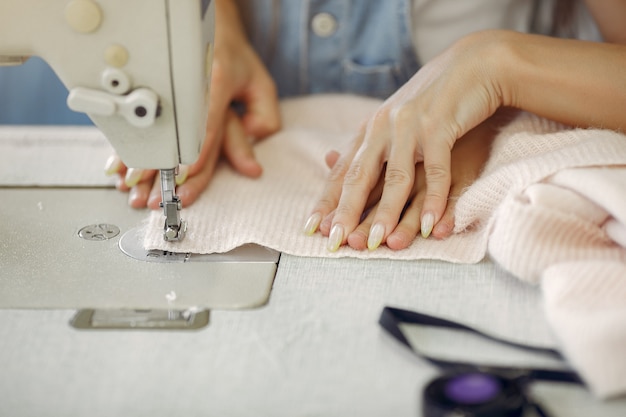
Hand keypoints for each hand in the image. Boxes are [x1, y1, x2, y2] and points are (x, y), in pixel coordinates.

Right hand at [107, 0, 280, 208]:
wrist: (205, 22)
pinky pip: (140, 128)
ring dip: (142, 165)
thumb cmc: (233, 58)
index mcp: (216, 82)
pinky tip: (118, 168)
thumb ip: (264, 115)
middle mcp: (188, 88)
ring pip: (153, 135)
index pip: (206, 125)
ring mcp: (167, 93)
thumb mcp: (260, 83)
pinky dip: (128, 150)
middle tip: (159, 196)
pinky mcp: (154, 99)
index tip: (185, 175)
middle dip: (165, 171)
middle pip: (175, 137)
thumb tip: (255, 142)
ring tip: (134, 190)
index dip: (195, 153)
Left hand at [304, 31, 507, 250]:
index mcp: (370, 129)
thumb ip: (365, 145)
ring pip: (396, 177)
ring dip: (387, 212)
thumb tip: (328, 159)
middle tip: (336, 242)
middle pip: (360, 176)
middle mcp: (383, 127)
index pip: (342, 171)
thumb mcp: (393, 121)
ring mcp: (410, 126)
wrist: (473, 64)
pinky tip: (431, 226)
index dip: (327, 200)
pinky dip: (435, 200)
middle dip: (347, 212)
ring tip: (380, 243)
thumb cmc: (431, 99)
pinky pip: (436, 170)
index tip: (312, 229)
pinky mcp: (441, 126)